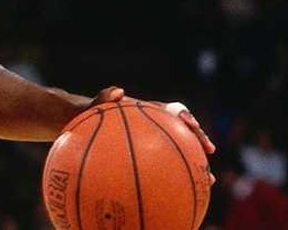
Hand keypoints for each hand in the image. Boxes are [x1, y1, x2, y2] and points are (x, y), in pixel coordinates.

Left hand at [89, 87, 216, 183]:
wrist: (78, 122)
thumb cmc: (85, 113)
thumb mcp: (90, 105)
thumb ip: (102, 97)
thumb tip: (118, 91)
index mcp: (145, 111)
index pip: (171, 110)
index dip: (184, 116)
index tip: (192, 126)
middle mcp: (153, 125)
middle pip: (182, 131)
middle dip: (198, 139)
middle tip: (209, 151)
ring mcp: (150, 141)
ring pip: (178, 151)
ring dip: (194, 163)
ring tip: (208, 180)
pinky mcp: (144, 155)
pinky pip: (162, 167)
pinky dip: (172, 179)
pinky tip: (177, 196)